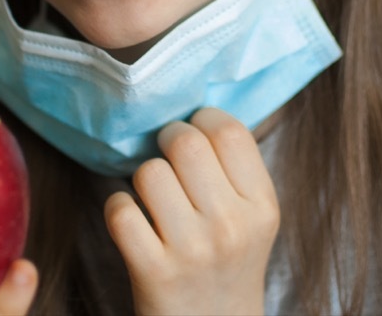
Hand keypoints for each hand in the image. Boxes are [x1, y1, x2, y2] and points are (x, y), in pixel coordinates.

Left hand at [104, 108, 279, 315]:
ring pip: (149, 173)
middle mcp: (232, 227)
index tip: (194, 131)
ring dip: (142, 178)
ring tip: (154, 196)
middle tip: (165, 153)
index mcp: (262, 206)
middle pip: (185, 143)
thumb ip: (235, 169)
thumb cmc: (228, 261)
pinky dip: (118, 207)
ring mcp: (192, 251)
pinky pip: (120, 210)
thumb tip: (195, 109)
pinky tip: (134, 220)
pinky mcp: (154, 272)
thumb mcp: (254, 218)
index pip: (230, 131)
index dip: (202, 120)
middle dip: (166, 138)